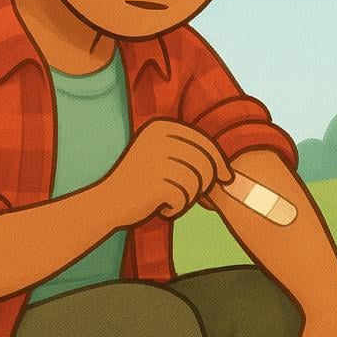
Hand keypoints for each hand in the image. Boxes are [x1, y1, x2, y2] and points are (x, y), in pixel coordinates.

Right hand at [101, 119, 233, 227]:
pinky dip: (176, 208)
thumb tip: (230, 172)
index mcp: (160, 127)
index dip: (220, 162)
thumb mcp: (162, 157)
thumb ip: (192, 157)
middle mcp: (159, 140)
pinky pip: (184, 199)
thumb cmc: (138, 182)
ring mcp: (157, 161)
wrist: (106, 202)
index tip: (226, 178)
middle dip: (204, 183)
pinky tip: (161, 208)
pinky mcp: (156, 184)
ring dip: (188, 197)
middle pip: (205, 163)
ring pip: (197, 182)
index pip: (205, 143)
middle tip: (188, 194)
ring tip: (169, 199)